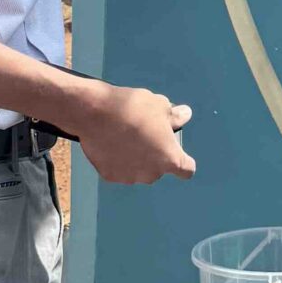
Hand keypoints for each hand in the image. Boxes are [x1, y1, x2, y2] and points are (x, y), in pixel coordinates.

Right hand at [69, 83, 195, 186]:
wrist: (95, 113)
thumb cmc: (133, 108)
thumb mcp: (160, 105)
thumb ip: (174, 116)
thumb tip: (185, 115)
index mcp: (169, 158)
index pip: (187, 170)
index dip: (184, 161)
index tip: (175, 150)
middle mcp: (152, 174)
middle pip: (160, 167)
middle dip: (156, 154)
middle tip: (145, 132)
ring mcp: (130, 177)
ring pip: (139, 169)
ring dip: (137, 158)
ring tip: (126, 136)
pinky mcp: (110, 176)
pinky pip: (120, 169)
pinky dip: (118, 160)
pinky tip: (111, 143)